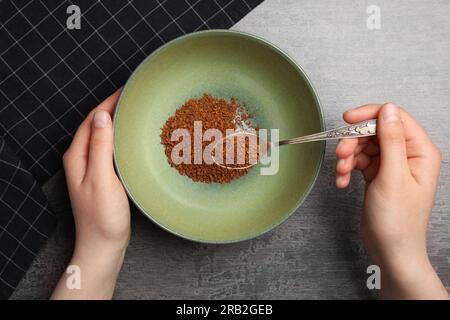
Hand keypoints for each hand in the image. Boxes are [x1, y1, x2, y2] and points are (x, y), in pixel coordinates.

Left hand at [52, 90, 129, 298]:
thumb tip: (102, 115)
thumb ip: (100, 146)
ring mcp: (91, 168)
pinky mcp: (102, 176)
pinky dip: (121, 139)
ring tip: (136, 112)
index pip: (92, 120)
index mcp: (77, 156)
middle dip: (113, 108)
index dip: (108, 103)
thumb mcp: (101, 178)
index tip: (126, 90)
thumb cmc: (102, 216)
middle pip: (96, 125)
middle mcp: (81, 159)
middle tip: (134, 98)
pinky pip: (110, 149)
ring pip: (104, 137)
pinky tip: (133, 139)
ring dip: (117, 123)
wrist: (103, 244)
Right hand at [335, 103, 447, 298]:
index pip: (394, 118)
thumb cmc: (398, 220)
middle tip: (340, 155)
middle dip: (353, 142)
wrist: (390, 250)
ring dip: (347, 157)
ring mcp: (391, 165)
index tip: (347, 119)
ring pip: (363, 146)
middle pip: (374, 132)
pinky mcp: (378, 175)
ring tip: (340, 173)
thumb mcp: (393, 176)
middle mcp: (407, 155)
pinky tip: (342, 182)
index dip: (369, 115)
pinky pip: (359, 162)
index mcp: (420, 152)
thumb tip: (388, 109)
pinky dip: (347, 169)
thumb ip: (391, 140)